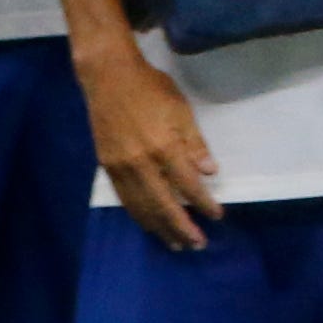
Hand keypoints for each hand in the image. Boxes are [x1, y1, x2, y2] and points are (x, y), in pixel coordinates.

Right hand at [85, 47, 221, 251]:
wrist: (108, 78)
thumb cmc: (151, 89)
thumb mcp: (182, 111)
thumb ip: (195, 144)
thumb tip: (209, 172)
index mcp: (163, 147)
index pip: (188, 184)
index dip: (203, 203)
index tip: (217, 216)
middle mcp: (140, 162)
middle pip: (162, 204)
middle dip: (180, 227)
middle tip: (196, 244)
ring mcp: (120, 166)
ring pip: (140, 206)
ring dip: (158, 227)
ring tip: (174, 243)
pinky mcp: (106, 166)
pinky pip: (124, 198)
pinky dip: (138, 214)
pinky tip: (149, 223)